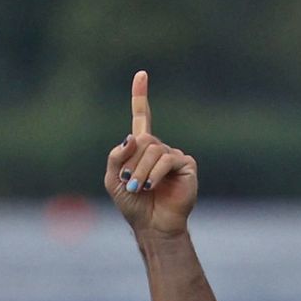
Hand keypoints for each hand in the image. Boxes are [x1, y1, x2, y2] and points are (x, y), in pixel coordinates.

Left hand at [105, 70, 197, 236]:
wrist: (152, 226)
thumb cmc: (133, 206)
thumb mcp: (113, 180)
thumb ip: (116, 156)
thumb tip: (131, 137)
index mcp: (142, 149)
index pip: (142, 117)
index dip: (140, 96)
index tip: (141, 74)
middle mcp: (160, 148)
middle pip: (144, 140)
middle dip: (132, 162)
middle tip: (129, 182)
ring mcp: (174, 155)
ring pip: (154, 150)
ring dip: (142, 171)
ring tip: (139, 188)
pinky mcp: (186, 165)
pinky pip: (167, 160)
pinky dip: (155, 174)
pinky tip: (151, 186)